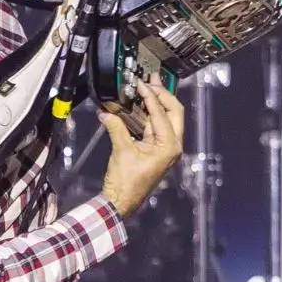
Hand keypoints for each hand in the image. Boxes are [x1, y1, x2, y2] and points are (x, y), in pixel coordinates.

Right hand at [98, 81, 183, 217]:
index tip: (141, 84)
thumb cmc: (126, 183)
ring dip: (158, 101)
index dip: (151, 96)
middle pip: (173, 111)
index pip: (162, 113)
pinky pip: (157, 125)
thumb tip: (107, 112)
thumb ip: (116, 127)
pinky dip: (151, 113)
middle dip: (163, 94)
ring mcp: (166, 147)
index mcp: (169, 146)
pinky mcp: (157, 149)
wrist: (122, 201)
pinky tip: (142, 103)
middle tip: (153, 80)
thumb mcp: (121, 150)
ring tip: (150, 86)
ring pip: (167, 117)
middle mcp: (172, 145)